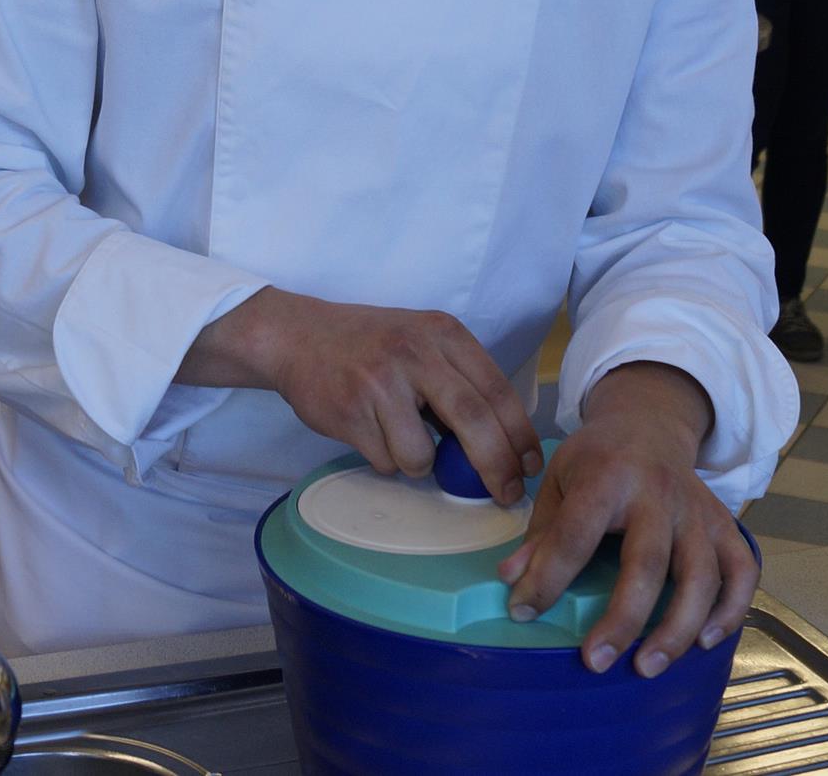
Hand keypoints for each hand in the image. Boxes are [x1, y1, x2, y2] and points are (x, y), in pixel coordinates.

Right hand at [231, 288, 542, 503]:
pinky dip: (386, 459)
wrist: (297, 336)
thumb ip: (458, 380)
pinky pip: (386, 461)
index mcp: (443, 334)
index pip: (497, 389)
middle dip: (496, 467)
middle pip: (474, 420)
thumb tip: (501, 443)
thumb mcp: (422, 342)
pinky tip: (369, 432)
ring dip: (420, 464)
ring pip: (424, 454)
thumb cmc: (370, 345)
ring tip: (400, 439)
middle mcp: (416, 353)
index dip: (520, 434)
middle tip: (505, 493)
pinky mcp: (350, 411)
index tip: (530, 466)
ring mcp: (381, 382)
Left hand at [499, 363, 749, 676]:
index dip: (547, 577)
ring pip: (701, 576)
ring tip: (649, 667)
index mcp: (606, 477)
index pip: (575, 533)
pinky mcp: (725, 524)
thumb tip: (512, 581)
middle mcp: (658, 494)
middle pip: (647, 562)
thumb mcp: (559, 481)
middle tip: (596, 662)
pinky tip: (705, 641)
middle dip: (623, 618)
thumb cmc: (597, 459)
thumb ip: (542, 532)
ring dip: (678, 628)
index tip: (523, 611)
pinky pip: (742, 570)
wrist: (648, 423)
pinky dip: (732, 609)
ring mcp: (697, 511)